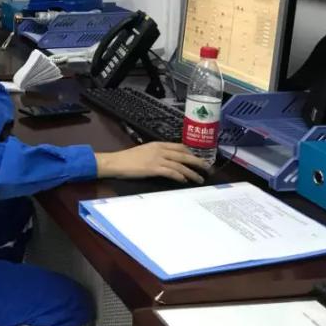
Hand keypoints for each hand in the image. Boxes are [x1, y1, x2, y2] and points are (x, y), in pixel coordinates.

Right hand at [95, 142, 209, 184]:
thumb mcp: (144, 151)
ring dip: (192, 173)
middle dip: (198, 162)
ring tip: (200, 179)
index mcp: (158, 144)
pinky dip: (180, 176)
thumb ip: (157, 153)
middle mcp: (160, 150)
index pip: (180, 147)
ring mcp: (157, 159)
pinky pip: (171, 172)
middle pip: (184, 155)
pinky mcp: (153, 168)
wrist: (116, 162)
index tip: (199, 159)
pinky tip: (185, 181)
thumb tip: (168, 160)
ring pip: (180, 165)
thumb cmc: (128, 158)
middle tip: (208, 169)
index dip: (192, 153)